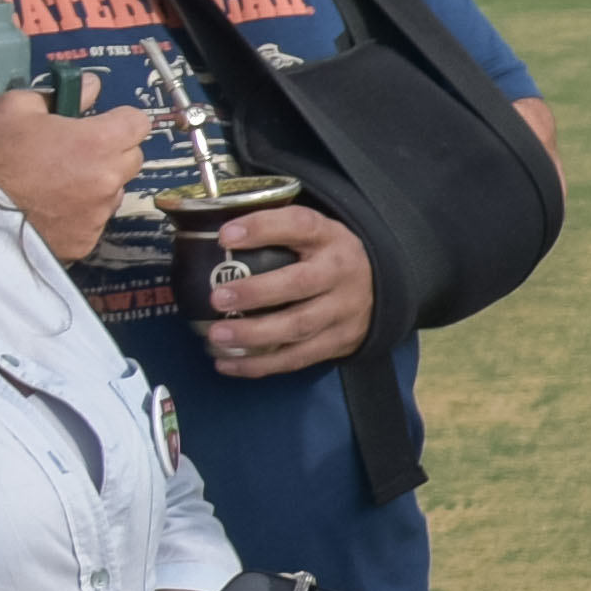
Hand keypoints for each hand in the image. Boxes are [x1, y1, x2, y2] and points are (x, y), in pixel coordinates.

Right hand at [0, 87, 161, 263]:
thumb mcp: (13, 107)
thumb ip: (59, 94)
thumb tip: (92, 86)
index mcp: (99, 142)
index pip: (139, 123)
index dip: (120, 121)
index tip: (99, 124)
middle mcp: (109, 180)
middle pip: (131, 159)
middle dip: (111, 152)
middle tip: (75, 154)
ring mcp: (99, 215)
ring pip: (114, 192)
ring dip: (97, 186)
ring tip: (58, 186)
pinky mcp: (86, 242)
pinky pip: (94, 222)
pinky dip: (80, 216)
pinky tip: (50, 211)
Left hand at [197, 202, 377, 377]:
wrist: (378, 289)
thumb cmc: (326, 257)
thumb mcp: (312, 234)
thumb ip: (274, 232)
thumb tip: (213, 233)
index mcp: (329, 237)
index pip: (300, 225)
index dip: (262, 228)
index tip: (225, 236)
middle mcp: (340, 273)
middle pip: (300, 284)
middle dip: (256, 292)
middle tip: (218, 298)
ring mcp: (342, 311)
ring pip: (298, 327)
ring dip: (254, 335)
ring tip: (217, 335)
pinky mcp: (338, 343)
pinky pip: (296, 358)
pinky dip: (259, 365)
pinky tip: (227, 362)